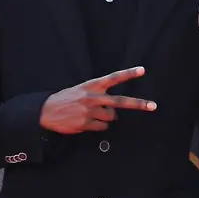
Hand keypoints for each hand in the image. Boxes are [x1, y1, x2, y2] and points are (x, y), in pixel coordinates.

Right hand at [39, 67, 155, 134]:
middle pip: (120, 101)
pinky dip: (98, 126)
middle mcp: (93, 97)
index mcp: (92, 86)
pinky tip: (86, 122)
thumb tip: (115, 108)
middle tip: (153, 106)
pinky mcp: (85, 123)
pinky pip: (102, 127)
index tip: (142, 70)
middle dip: (138, 104)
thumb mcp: (81, 90)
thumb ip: (98, 94)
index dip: (128, 74)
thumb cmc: (67, 99)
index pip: (113, 78)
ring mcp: (90, 111)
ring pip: (111, 117)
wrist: (45, 111)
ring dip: (107, 118)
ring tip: (92, 114)